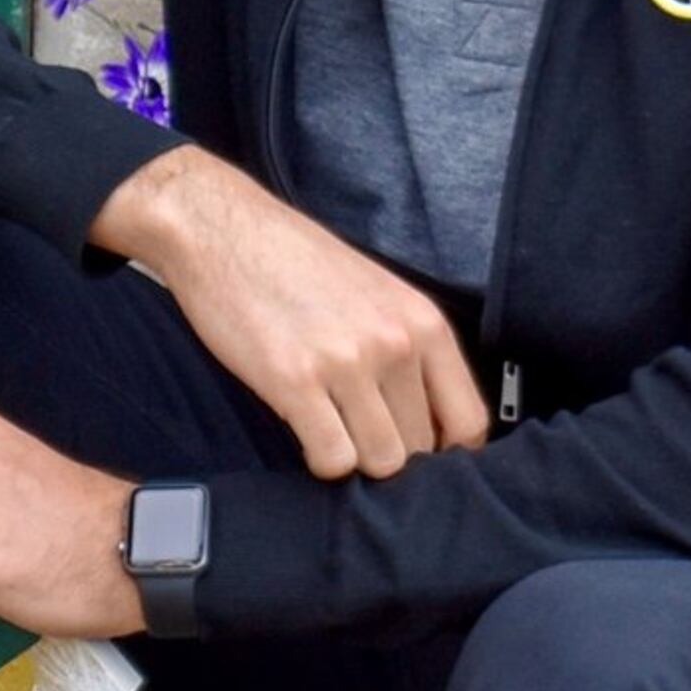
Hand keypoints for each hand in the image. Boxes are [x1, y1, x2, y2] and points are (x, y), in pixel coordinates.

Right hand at [90, 145, 489, 480]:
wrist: (222, 229)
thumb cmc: (295, 262)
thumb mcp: (378, 294)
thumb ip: (410, 351)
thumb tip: (431, 424)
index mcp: (422, 321)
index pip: (469, 421)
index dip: (447, 453)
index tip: (419, 453)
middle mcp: (394, 342)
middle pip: (421, 449)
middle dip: (389, 451)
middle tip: (355, 433)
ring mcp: (347, 362)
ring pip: (381, 461)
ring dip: (355, 458)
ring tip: (329, 430)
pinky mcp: (294, 380)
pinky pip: (333, 460)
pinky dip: (320, 461)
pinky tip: (305, 432)